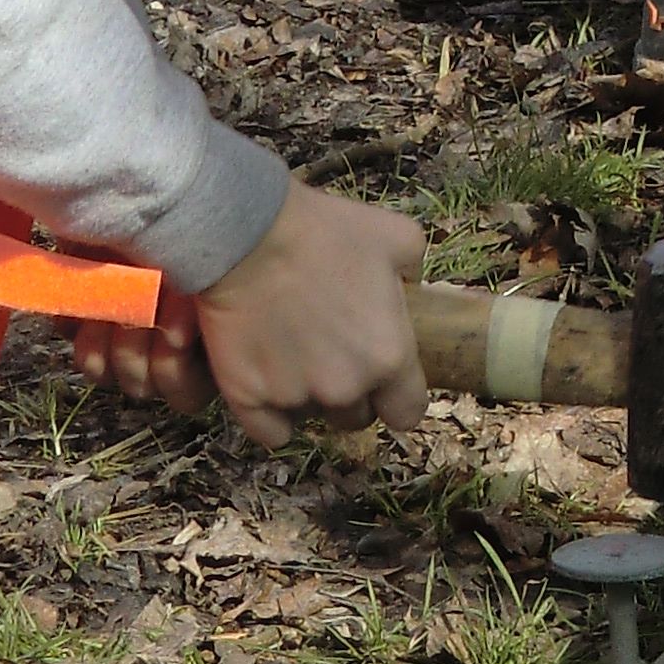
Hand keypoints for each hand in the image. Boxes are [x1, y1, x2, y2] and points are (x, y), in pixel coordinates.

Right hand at [76, 180, 430, 450]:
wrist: (248, 233)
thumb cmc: (325, 231)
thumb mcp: (396, 237)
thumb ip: (414, 273)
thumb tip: (412, 289)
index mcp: (389, 357)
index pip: (407, 413)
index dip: (397, 398)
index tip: (385, 381)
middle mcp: (346, 387)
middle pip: (356, 416)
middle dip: (350, 391)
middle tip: (332, 349)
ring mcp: (295, 398)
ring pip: (312, 416)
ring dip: (309, 394)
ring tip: (294, 349)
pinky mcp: (249, 400)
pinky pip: (270, 431)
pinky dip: (270, 414)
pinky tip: (268, 379)